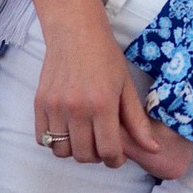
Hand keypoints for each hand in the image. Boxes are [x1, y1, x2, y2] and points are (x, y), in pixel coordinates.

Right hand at [34, 2, 159, 168]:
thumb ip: (137, 121)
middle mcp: (77, 108)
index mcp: (103, 104)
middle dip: (97, 156)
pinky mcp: (39, 104)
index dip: (115, 160)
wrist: (75, 32)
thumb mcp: (126, 87)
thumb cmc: (105, 57)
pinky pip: (42, 139)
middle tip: (103, 144)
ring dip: (75, 150)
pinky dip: (55, 141)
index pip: (108, 150)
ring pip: (62, 151)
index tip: (118, 156)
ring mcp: (55, 107)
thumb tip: (153, 149)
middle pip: (84, 155)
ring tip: (85, 137)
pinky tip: (68, 129)